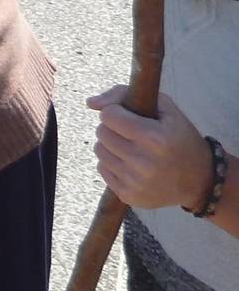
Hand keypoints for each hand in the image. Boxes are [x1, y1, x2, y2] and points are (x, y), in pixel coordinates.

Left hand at [90, 87, 214, 209]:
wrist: (200, 180)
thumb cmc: (180, 137)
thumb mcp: (164, 108)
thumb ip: (124, 94)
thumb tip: (90, 103)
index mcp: (154, 138)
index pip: (108, 115)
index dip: (116, 111)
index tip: (128, 115)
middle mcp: (143, 162)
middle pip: (102, 132)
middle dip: (113, 128)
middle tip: (131, 133)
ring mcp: (135, 182)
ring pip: (99, 150)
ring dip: (111, 145)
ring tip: (132, 148)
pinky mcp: (128, 195)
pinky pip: (102, 169)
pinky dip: (113, 163)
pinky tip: (132, 164)